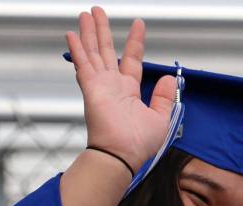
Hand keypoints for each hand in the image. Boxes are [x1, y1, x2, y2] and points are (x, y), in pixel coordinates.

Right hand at [65, 6, 175, 172]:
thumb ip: (164, 97)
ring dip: (89, 32)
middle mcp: (113, 85)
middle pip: (106, 50)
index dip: (135, 41)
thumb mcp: (160, 118)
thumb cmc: (139, 143)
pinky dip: (77, 49)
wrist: (122, 155)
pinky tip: (71, 34)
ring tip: (86, 13)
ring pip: (93, 52)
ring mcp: (100, 85)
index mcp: (130, 91)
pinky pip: (83, 64)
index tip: (138, 23)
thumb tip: (170, 79)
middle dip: (102, 30)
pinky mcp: (91, 88)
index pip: (132, 59)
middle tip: (97, 11)